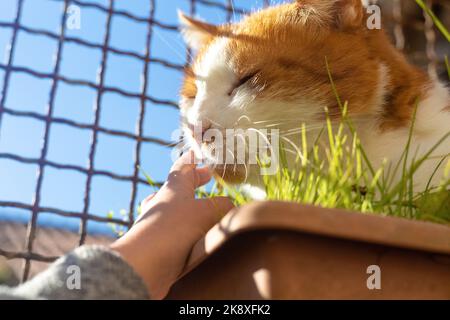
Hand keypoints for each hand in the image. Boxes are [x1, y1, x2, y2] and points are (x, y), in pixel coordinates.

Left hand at [110, 151, 233, 298]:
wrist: (144, 265)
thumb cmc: (174, 229)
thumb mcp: (206, 212)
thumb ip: (222, 206)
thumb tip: (229, 206)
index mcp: (173, 189)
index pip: (183, 167)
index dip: (192, 159)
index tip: (197, 153)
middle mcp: (162, 204)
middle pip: (178, 188)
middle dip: (194, 183)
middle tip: (208, 179)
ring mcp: (158, 226)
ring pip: (176, 212)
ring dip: (191, 210)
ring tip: (208, 213)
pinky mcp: (158, 247)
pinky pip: (176, 235)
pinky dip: (189, 234)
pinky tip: (200, 242)